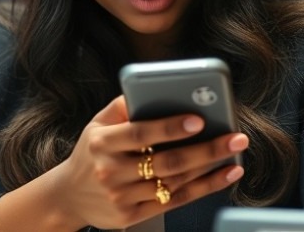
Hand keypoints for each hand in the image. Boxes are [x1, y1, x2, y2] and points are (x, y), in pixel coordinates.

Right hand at [51, 95, 246, 229]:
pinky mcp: (131, 216)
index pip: (141, 134)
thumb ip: (122, 106)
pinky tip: (223, 175)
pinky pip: (174, 201)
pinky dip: (203, 188)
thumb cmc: (91, 152)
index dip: (170, 128)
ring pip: (174, 183)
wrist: (68, 195)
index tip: (199, 119)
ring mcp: (121, 197)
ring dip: (209, 170)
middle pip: (166, 162)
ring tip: (234, 154)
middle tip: (234, 137)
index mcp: (102, 142)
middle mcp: (110, 171)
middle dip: (205, 150)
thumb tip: (152, 87)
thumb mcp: (97, 124)